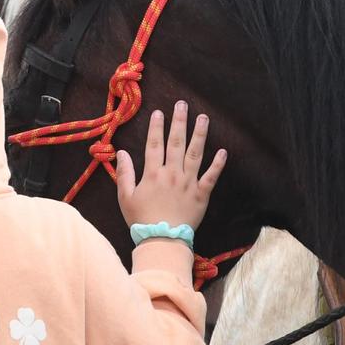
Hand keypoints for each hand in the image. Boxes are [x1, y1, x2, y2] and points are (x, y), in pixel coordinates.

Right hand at [115, 101, 227, 231]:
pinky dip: (218, 164)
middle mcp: (172, 173)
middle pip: (176, 143)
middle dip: (179, 122)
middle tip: (182, 105)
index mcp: (153, 174)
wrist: (162, 240)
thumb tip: (121, 152)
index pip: (154, 144)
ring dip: (200, 134)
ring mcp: (189, 183)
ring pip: (196, 154)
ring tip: (203, 118)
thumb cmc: (141, 219)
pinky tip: (223, 151)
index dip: (156, 127)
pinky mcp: (202, 194)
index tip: (159, 112)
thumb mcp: (125, 197)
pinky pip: (211, 176)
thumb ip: (124, 173)